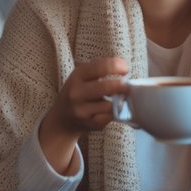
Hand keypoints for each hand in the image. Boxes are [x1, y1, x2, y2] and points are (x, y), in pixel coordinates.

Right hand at [39, 56, 128, 172]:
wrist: (62, 118)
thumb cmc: (80, 92)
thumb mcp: (83, 76)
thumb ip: (101, 69)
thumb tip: (124, 68)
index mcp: (78, 75)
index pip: (101, 67)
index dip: (118, 66)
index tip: (126, 69)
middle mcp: (76, 92)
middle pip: (106, 87)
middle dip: (122, 85)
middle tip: (127, 86)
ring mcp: (80, 110)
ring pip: (109, 105)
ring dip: (119, 102)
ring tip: (118, 99)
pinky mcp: (87, 124)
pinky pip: (108, 118)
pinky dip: (113, 114)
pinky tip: (109, 111)